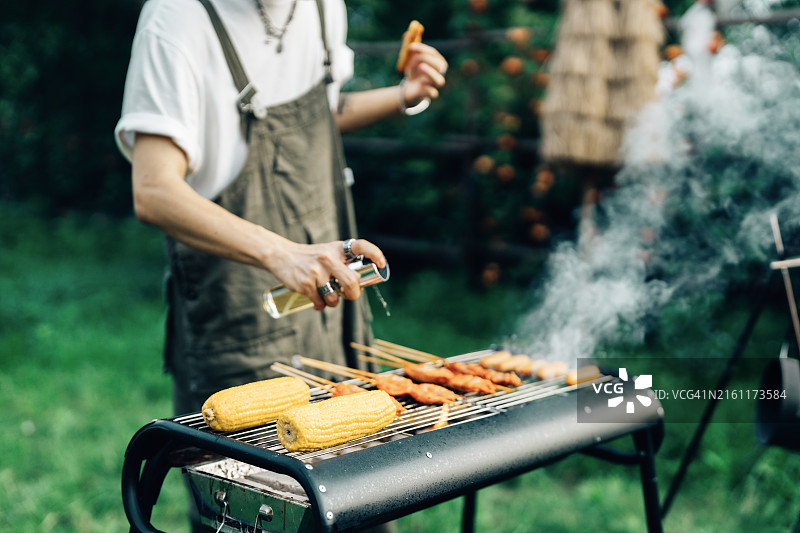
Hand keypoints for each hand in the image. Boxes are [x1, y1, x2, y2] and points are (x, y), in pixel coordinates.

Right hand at [266, 238, 386, 310]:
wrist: (282, 256)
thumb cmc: (310, 257)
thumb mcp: (328, 252)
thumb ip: (343, 263)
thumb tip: (360, 287)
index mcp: (337, 248)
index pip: (361, 246)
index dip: (375, 254)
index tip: (382, 264)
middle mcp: (328, 258)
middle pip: (351, 282)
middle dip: (353, 294)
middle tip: (350, 296)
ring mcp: (316, 271)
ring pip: (334, 297)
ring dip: (333, 302)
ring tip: (327, 296)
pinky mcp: (305, 284)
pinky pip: (320, 303)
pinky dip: (320, 305)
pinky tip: (317, 301)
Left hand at [402, 42, 447, 105]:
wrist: (410, 89)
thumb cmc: (414, 72)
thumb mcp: (410, 59)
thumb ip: (410, 47)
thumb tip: (406, 34)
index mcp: (436, 62)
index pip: (433, 53)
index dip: (423, 49)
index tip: (411, 46)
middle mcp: (439, 73)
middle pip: (440, 65)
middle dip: (428, 58)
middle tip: (416, 56)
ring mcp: (435, 85)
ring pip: (440, 80)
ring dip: (431, 73)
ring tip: (421, 67)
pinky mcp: (430, 95)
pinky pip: (433, 93)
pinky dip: (428, 89)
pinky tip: (420, 84)